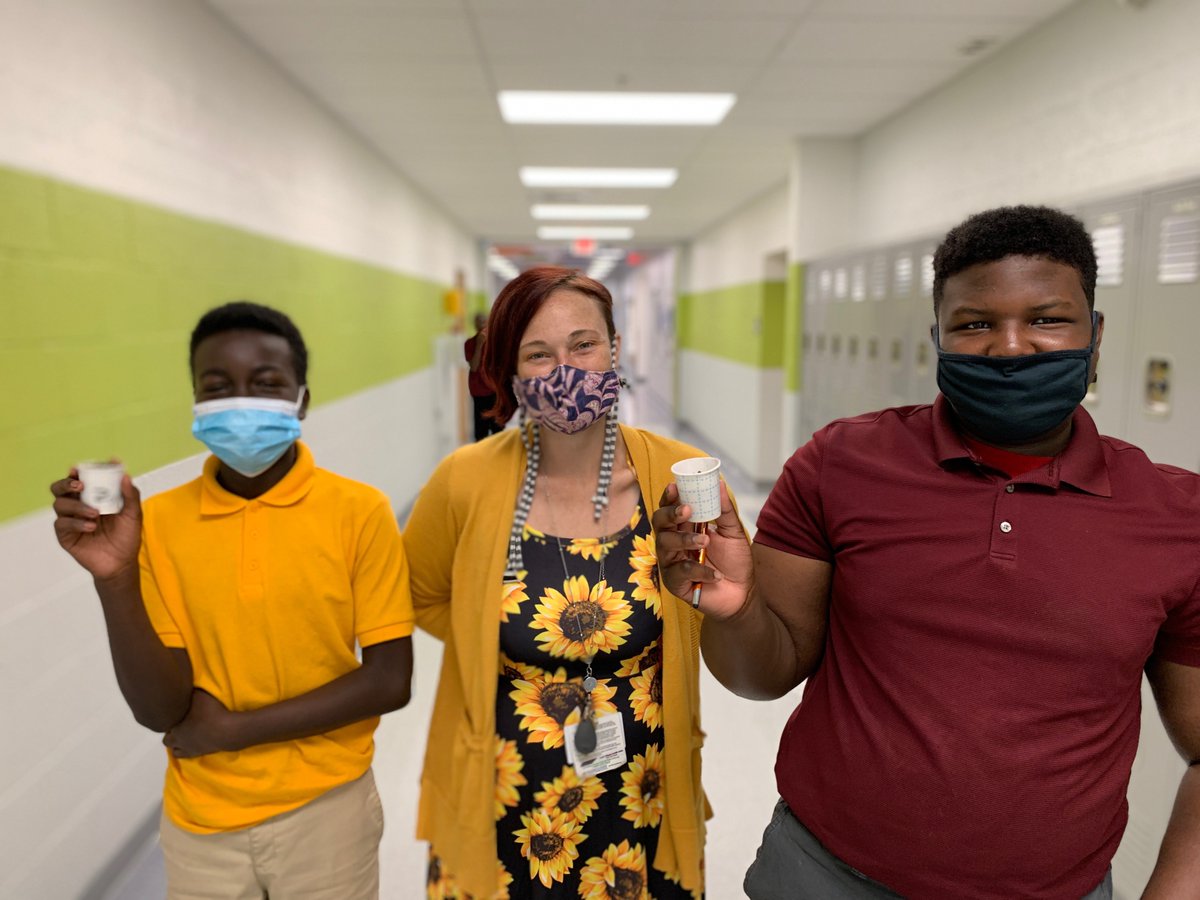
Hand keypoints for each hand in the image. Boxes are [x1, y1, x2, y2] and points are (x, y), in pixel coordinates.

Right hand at [50, 466, 142, 580]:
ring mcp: (70, 520)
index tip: (80, 468)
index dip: (77, 472)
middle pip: (60, 488)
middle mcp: (78, 505)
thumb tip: (126, 475)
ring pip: (60, 503)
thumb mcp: (133, 514)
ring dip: (77, 505)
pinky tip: (91, 526)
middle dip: (66, 483)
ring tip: (95, 513)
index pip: (79, 479)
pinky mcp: (65, 535)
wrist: (121, 562)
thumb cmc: (126, 536)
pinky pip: (62, 523)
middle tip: (79, 485)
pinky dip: (76, 522)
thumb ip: (130, 495)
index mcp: (92, 496)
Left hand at [163, 689, 240, 757]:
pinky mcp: (195, 753)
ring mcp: (186, 747)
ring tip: (184, 735)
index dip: (169, 718)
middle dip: (171, 732)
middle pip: (166, 739)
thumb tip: (182, 688)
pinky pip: (181, 755)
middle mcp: (177, 737)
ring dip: (176, 743)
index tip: (176, 713)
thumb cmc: (211, 712)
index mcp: (175, 723)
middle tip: (180, 724)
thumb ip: (188, 692)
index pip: (163, 723)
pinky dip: (183, 750)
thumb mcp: (199, 695)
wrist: (226, 730)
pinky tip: (190, 742)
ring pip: (173, 749)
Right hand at [652, 481, 752, 618]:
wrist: (743, 593)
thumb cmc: (735, 561)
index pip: (669, 508)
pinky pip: (679, 571)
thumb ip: (724, 510)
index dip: (669, 497)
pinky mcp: (674, 582)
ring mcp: (672, 562)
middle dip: (670, 514)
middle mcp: (674, 542)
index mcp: (685, 527)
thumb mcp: (733, 532)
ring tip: (705, 541)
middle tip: (687, 510)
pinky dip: (698, 569)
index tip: (675, 487)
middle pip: (659, 523)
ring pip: (665, 545)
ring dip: (684, 540)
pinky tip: (715, 574)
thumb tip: (720, 484)